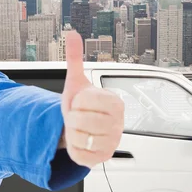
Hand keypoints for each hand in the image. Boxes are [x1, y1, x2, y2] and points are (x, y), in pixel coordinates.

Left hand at [60, 31, 123, 167]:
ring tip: (79, 128)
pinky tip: (81, 141)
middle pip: (82, 121)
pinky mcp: (103, 158)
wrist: (78, 125)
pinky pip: (79, 154)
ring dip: (72, 132)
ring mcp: (113, 142)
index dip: (77, 102)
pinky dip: (73, 147)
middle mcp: (118, 123)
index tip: (82, 102)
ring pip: (79, 138)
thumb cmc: (80, 104)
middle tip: (78, 116)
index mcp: (115, 102)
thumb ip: (74, 58)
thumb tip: (72, 34)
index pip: (87, 102)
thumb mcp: (75, 80)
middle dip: (72, 118)